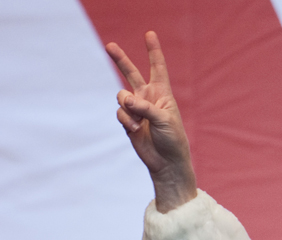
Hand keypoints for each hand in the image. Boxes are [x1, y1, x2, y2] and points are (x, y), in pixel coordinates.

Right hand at [106, 32, 196, 212]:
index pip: (157, 67)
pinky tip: (136, 130)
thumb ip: (144, 107)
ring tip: (139, 123)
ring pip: (121, 96)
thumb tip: (125, 100)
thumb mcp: (163, 120)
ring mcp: (136, 109)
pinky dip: (127, 120)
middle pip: (131, 73)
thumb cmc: (172, 139)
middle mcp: (147, 97)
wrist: (166, 162)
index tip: (149, 34)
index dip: (153, 51)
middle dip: (120, 59)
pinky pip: (120, 113)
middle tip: (109, 45)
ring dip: (128, 108)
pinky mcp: (128, 122)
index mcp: (162, 92)